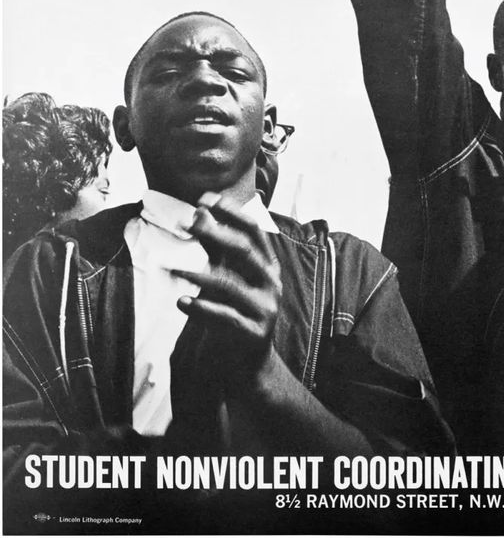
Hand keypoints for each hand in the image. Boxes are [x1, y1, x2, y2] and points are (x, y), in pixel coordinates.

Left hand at [172, 194, 281, 384]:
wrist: (251, 364)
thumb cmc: (237, 313)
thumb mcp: (231, 278)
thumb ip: (218, 250)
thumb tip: (199, 214)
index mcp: (269, 266)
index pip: (254, 231)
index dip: (232, 213)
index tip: (207, 199)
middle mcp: (272, 283)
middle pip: (244, 251)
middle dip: (216, 233)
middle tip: (189, 224)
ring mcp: (265, 308)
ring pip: (230, 285)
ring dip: (198, 275)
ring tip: (173, 270)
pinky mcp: (254, 332)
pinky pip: (225, 316)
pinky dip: (202, 308)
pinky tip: (182, 302)